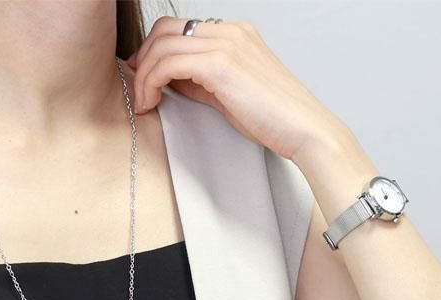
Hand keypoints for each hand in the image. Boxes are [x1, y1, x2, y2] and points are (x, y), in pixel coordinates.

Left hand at [125, 15, 351, 163]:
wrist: (304, 129)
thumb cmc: (273, 119)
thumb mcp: (229, 94)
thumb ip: (201, 81)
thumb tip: (170, 80)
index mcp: (234, 34)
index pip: (179, 29)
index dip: (154, 53)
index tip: (143, 80)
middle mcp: (229, 30)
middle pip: (164, 29)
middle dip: (142, 60)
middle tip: (136, 91)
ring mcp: (225, 43)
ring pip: (161, 45)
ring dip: (142, 76)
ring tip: (142, 104)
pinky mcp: (220, 63)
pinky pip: (168, 63)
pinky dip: (150, 83)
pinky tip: (150, 104)